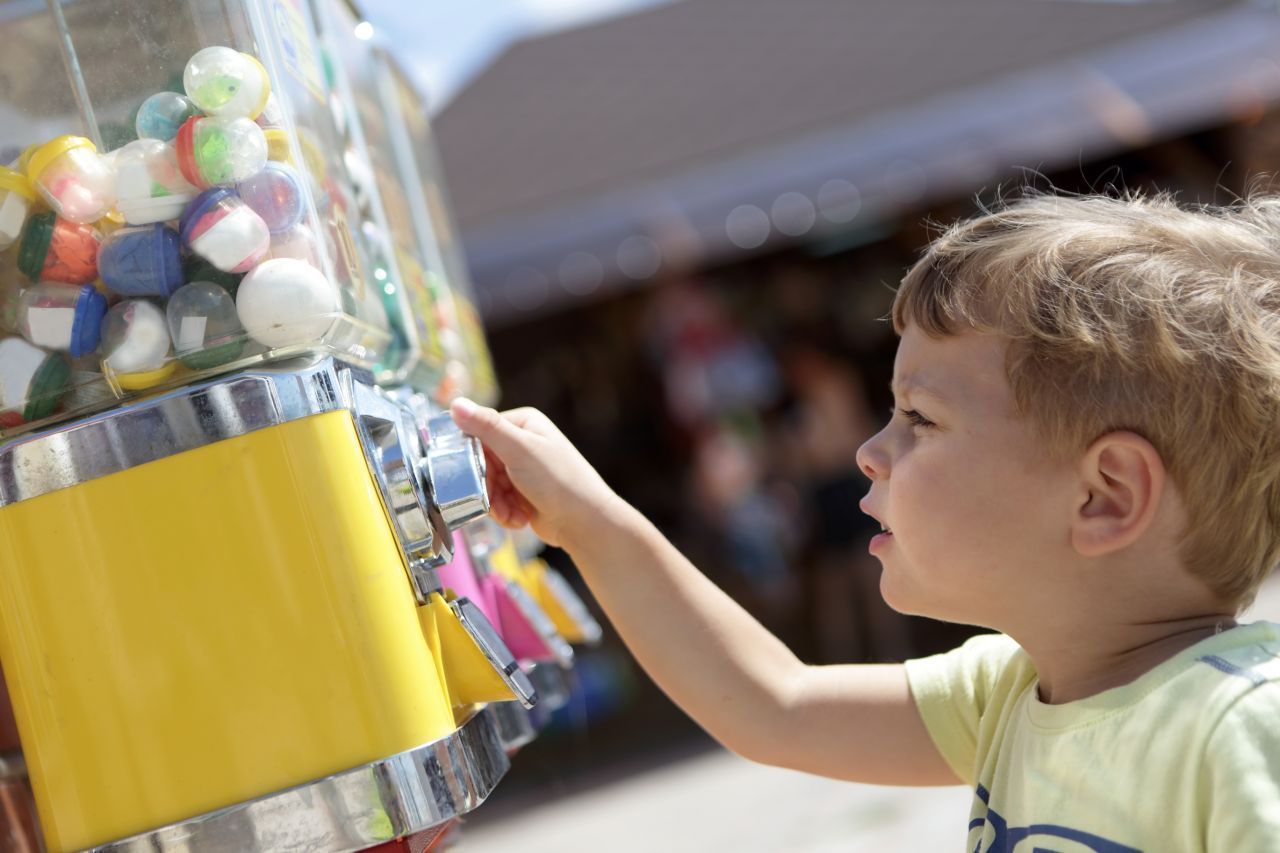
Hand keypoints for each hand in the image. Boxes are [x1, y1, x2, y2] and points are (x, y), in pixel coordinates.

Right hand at [449, 398, 618, 547]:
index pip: (480, 433)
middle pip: (482, 464)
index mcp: (524, 423)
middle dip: (487, 487)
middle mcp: (523, 443)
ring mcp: (523, 469)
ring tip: (512, 514)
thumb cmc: (559, 481)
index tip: (475, 476)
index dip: (473, 458)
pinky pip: (499, 501)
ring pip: (488, 485)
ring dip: (496, 504)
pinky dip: (506, 512)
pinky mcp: (523, 493)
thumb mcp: (520, 450)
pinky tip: (520, 519)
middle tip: (496, 502)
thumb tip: (456, 404)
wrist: (585, 522)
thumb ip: (487, 427)